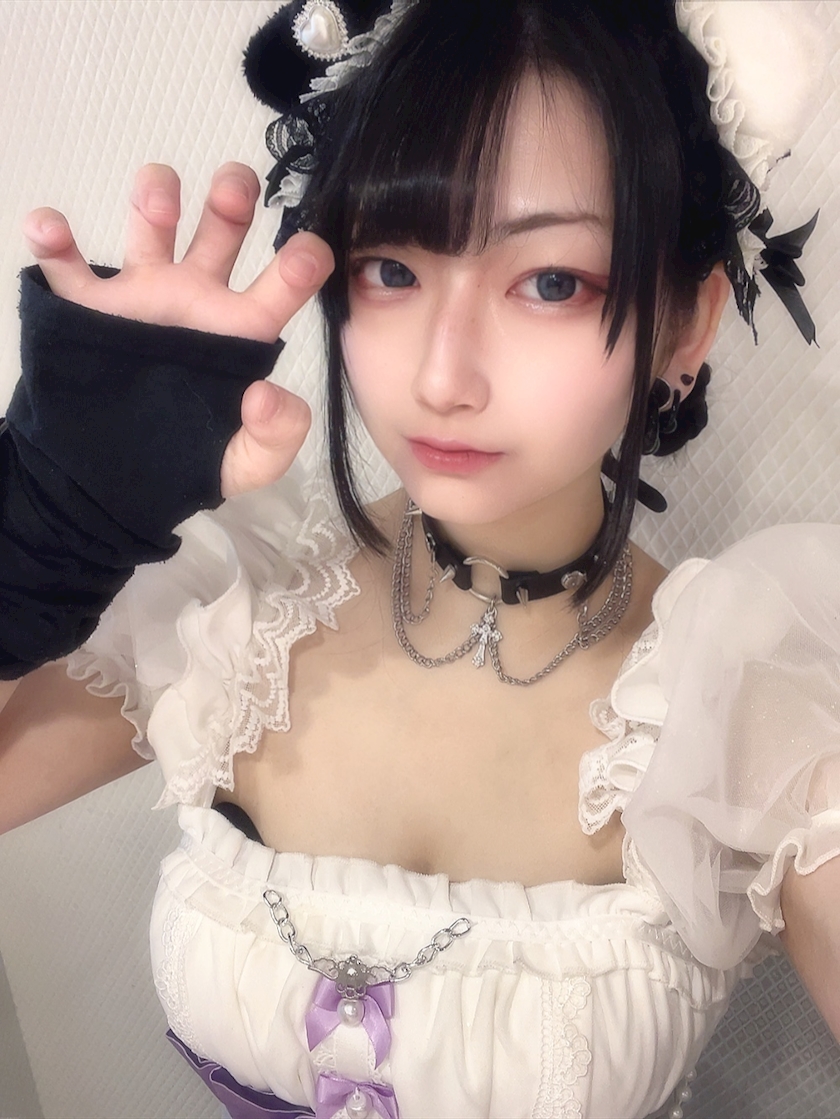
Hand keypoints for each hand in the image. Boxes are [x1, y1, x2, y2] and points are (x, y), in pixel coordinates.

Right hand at [23, 162, 334, 497]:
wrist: (115, 477)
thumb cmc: (192, 460)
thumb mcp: (247, 462)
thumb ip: (276, 435)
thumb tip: (267, 395)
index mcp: (241, 329)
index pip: (285, 283)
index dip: (302, 261)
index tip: (309, 250)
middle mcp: (197, 298)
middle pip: (222, 228)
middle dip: (232, 196)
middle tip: (235, 186)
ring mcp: (143, 296)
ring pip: (150, 226)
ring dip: (154, 197)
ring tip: (157, 197)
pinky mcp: (87, 308)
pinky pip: (66, 264)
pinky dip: (53, 240)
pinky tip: (49, 228)